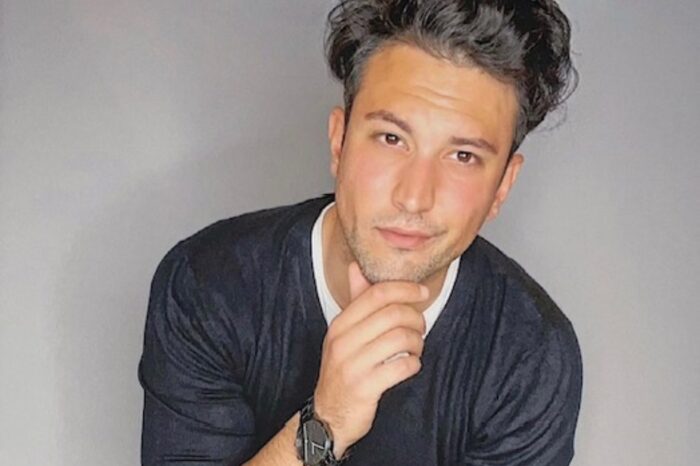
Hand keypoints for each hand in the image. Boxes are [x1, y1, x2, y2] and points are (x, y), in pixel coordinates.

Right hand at [313, 262, 428, 457]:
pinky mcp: (364, 388)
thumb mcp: (343, 334)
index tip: (422, 292)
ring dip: (417, 342)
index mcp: (340, 324)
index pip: (376, 294)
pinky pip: (402, 367)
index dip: (404, 289)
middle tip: (419, 327)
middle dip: (415, 318)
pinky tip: (411, 365)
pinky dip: (413, 364)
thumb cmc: (342, 369)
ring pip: (400, 339)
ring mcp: (352, 365)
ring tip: (415, 348)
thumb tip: (355, 268)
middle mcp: (343, 341)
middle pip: (393, 314)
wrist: (328, 415)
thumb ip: (355, 302)